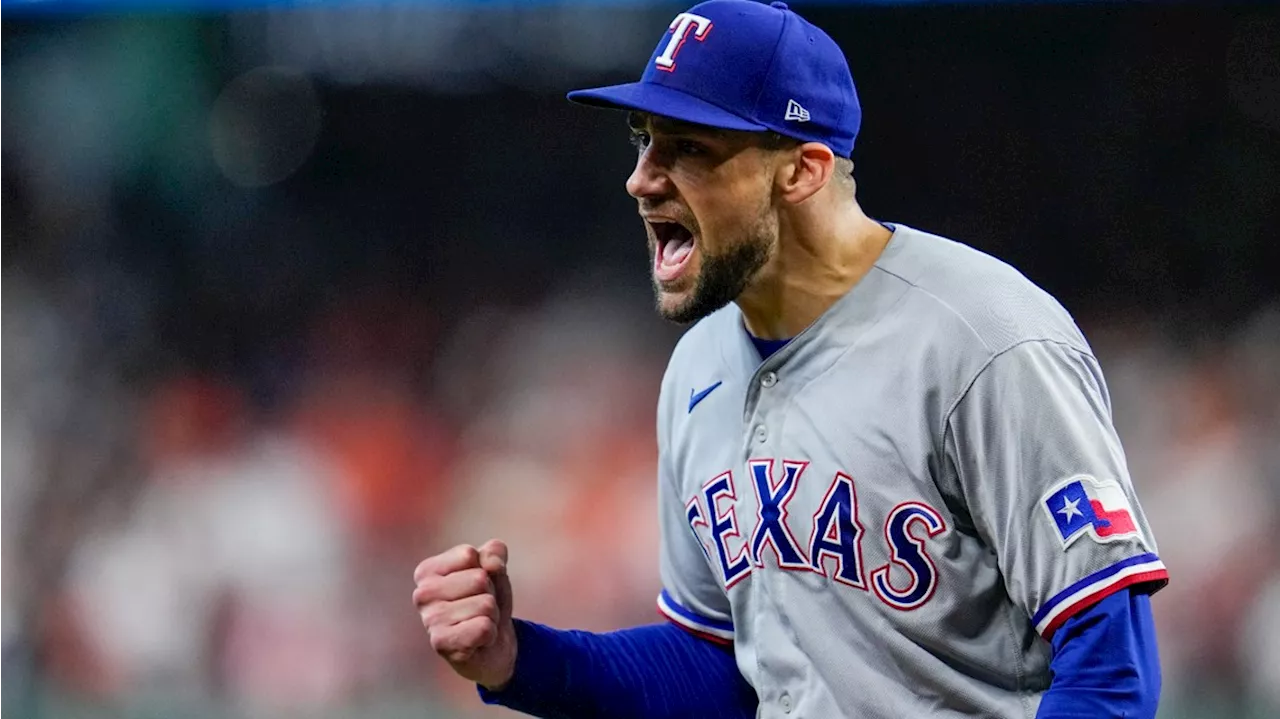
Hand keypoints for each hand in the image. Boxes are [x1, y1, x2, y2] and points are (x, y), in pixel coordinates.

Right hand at [413, 539, 516, 689]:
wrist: (493, 645)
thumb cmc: (486, 600)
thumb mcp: (495, 568)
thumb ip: (495, 552)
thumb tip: (492, 564)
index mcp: (427, 571)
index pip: (469, 554)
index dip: (485, 569)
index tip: (478, 587)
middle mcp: (422, 594)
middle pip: (479, 578)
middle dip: (490, 594)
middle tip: (480, 608)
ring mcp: (429, 620)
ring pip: (486, 604)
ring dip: (492, 616)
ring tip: (478, 623)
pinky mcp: (441, 643)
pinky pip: (484, 627)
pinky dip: (490, 634)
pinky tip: (477, 640)